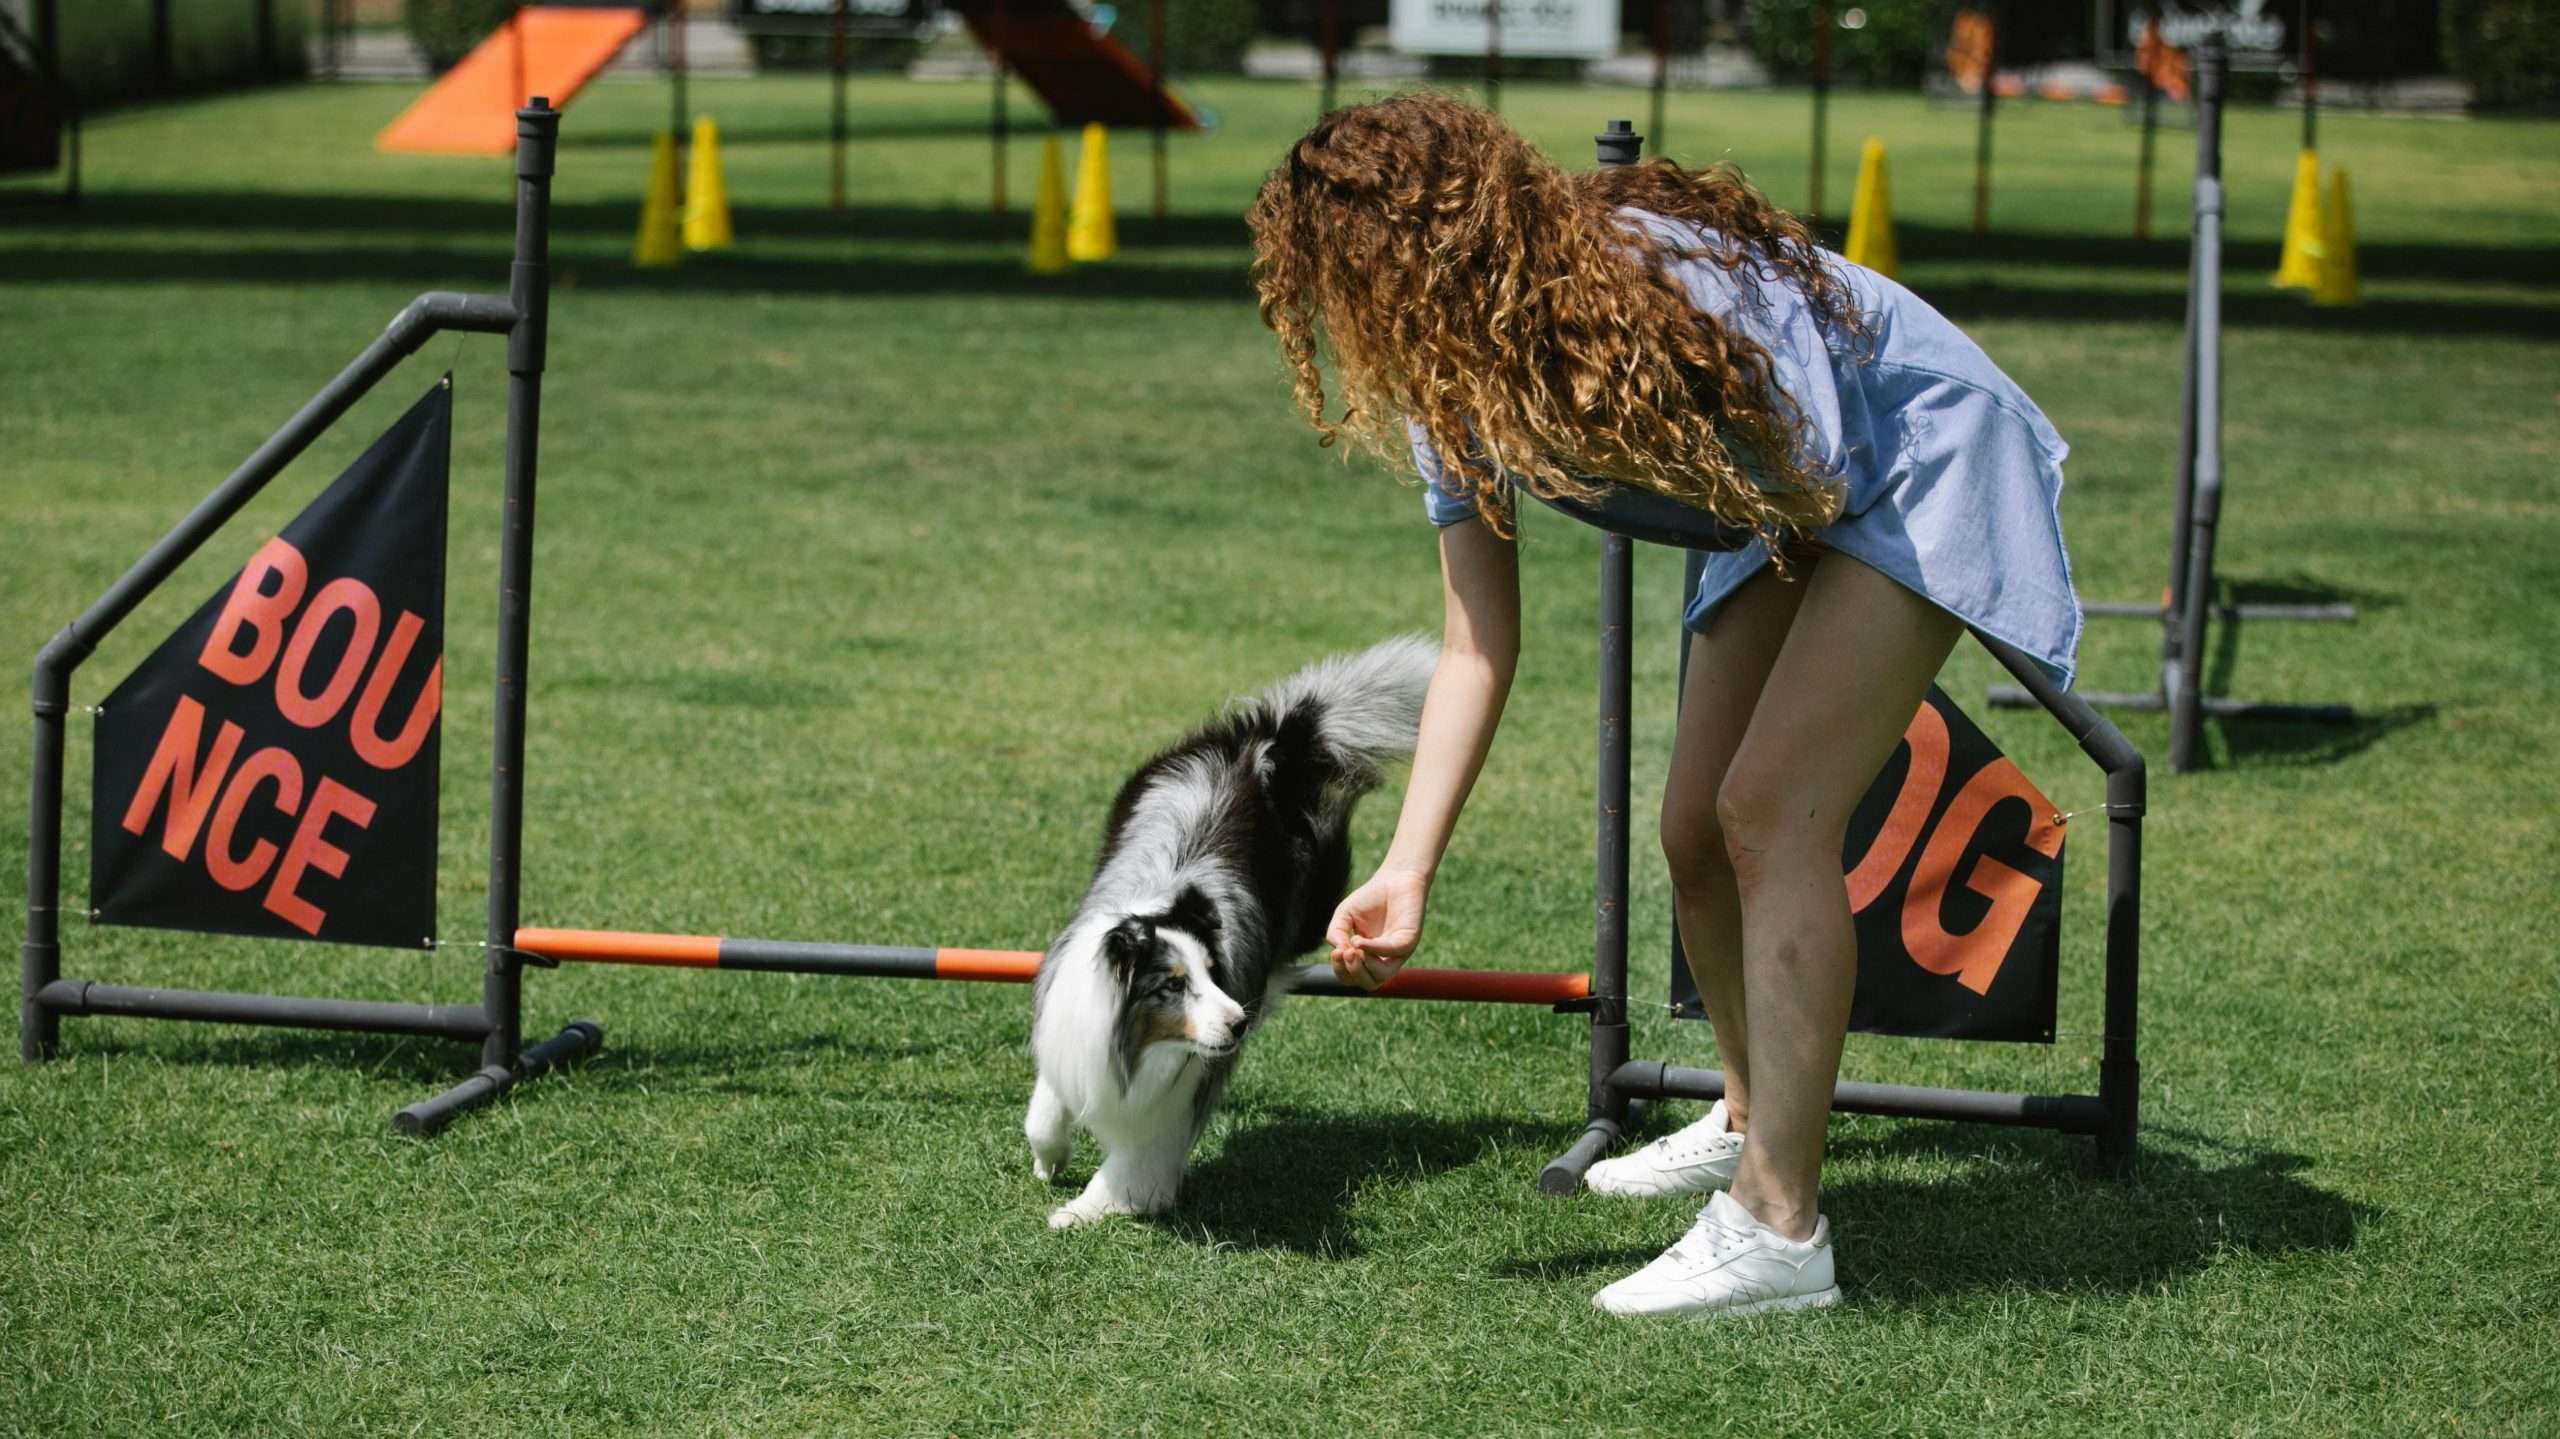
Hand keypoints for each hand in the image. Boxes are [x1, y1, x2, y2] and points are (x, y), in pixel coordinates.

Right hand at [1324, 867, 1429, 989]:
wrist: (1394, 878)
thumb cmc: (1370, 898)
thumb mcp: (1344, 915)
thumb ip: (1335, 933)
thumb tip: (1339, 952)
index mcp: (1368, 957)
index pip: (1353, 977)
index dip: (1340, 970)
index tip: (1334, 953)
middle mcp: (1384, 958)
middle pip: (1368, 983)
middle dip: (1351, 973)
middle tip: (1344, 953)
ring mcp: (1398, 952)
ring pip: (1381, 977)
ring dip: (1362, 968)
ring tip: (1352, 950)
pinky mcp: (1409, 940)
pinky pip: (1392, 952)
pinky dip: (1374, 949)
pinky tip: (1360, 940)